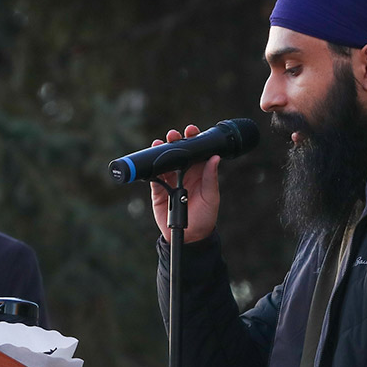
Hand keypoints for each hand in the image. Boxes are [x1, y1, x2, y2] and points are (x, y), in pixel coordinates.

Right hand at [150, 125, 220, 242]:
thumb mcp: (211, 197)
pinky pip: (153, 178)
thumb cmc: (205, 217)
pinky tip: (150, 163)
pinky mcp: (159, 191)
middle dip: (174, 142)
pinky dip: (151, 170)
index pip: (196, 151)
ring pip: (164, 162)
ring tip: (159, 143)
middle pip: (178, 153)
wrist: (190, 236)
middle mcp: (184, 174)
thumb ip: (211, 178)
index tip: (190, 130)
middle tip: (172, 135)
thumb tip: (215, 158)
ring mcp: (170, 181)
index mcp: (199, 172)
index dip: (193, 139)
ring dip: (161, 152)